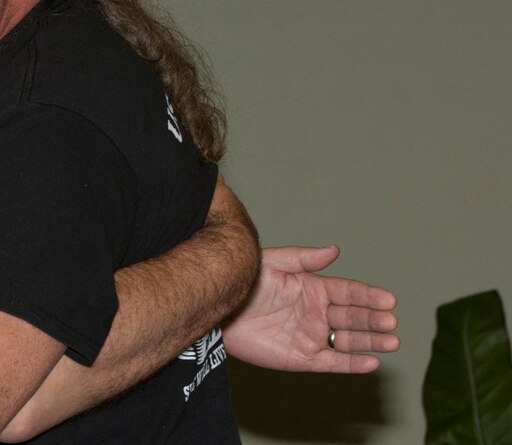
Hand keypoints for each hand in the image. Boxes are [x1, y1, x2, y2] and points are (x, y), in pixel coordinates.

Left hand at [222, 245, 398, 372]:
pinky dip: (352, 364)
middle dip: (374, 319)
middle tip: (392, 321)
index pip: (349, 292)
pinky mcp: (302, 358)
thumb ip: (304, 259)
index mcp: (314, 289)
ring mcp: (311, 336)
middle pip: (353, 317)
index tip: (389, 299)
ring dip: (371, 342)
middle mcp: (317, 313)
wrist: (220, 309)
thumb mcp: (274, 263)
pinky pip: (332, 363)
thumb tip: (335, 249)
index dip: (369, 296)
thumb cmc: (244, 282)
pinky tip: (371, 362)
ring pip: (348, 341)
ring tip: (392, 342)